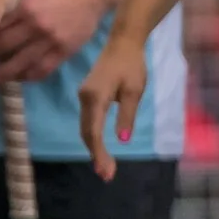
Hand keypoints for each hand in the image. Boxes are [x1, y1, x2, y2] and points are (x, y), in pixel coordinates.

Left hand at [0, 0, 112, 85]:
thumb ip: (16, 11)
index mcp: (25, 8)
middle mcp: (34, 25)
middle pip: (2, 47)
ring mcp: (50, 40)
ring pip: (19, 63)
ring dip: (4, 73)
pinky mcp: (64, 50)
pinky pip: (41, 70)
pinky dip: (28, 77)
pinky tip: (22, 77)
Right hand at [77, 37, 150, 182]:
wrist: (123, 43)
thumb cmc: (132, 65)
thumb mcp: (134, 90)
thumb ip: (127, 114)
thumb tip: (123, 140)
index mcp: (95, 97)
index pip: (94, 132)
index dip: (99, 153)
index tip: (106, 171)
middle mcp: (84, 98)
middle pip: (86, 133)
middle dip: (96, 154)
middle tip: (107, 175)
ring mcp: (84, 97)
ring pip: (85, 128)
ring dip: (94, 148)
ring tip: (105, 166)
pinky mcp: (88, 96)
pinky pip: (88, 120)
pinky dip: (93, 136)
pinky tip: (101, 148)